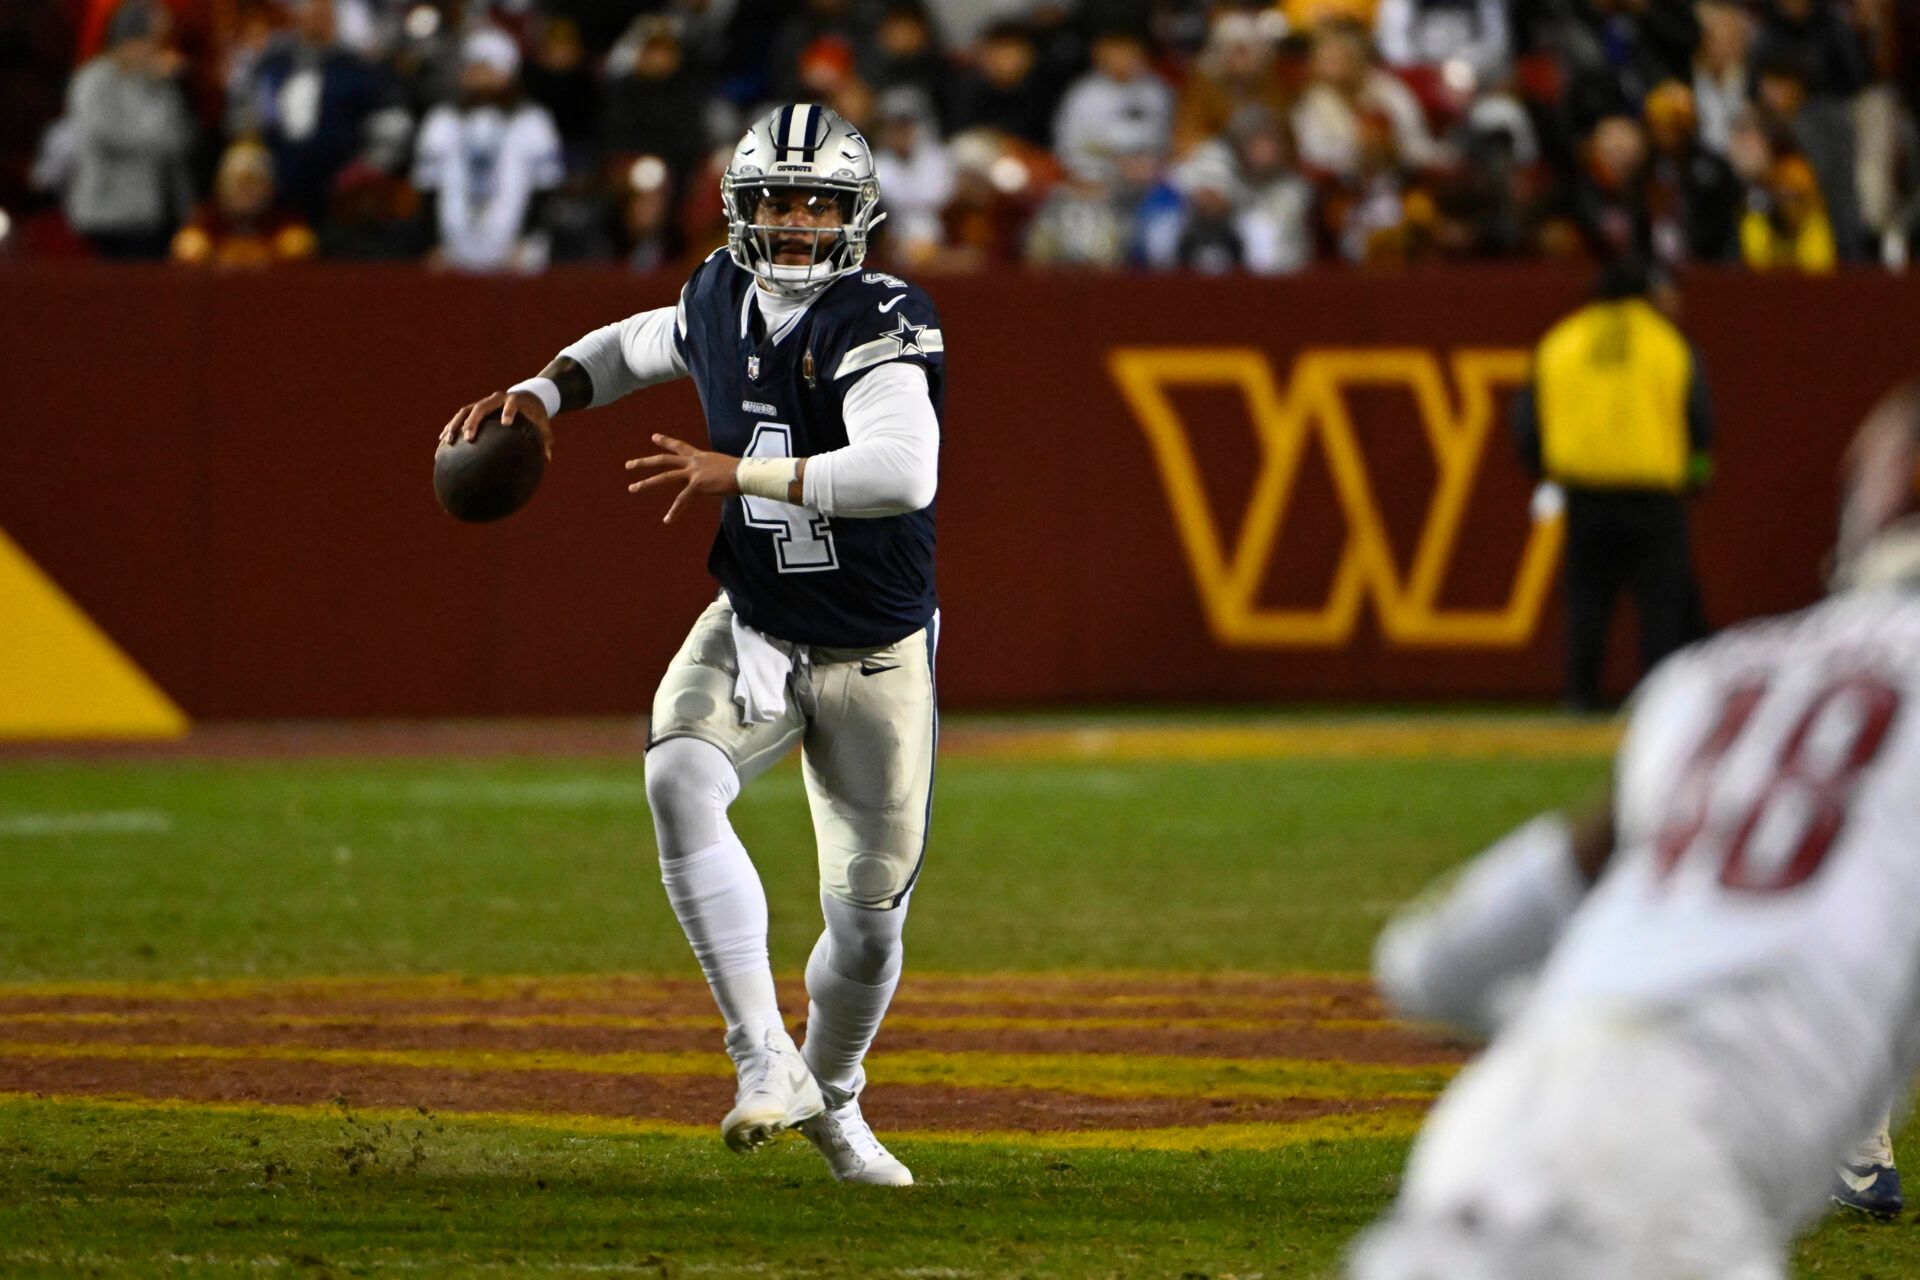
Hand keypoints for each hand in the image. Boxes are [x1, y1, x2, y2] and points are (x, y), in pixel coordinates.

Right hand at [438, 390, 552, 459]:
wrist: (526, 397)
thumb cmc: (536, 416)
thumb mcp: (543, 426)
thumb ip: (545, 440)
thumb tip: (547, 459)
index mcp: (514, 400)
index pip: (511, 404)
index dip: (509, 411)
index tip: (506, 423)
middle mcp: (496, 399)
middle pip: (481, 407)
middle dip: (473, 421)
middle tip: (468, 437)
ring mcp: (483, 402)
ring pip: (466, 410)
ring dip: (455, 425)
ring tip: (448, 441)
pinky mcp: (475, 408)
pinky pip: (460, 417)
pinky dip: (452, 427)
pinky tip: (442, 442)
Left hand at [625, 434, 740, 523]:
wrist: (746, 473)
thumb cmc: (742, 471)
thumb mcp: (723, 467)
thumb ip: (714, 472)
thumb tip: (716, 480)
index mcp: (700, 456)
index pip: (679, 446)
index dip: (666, 441)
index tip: (653, 437)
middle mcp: (693, 462)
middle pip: (664, 460)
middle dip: (644, 462)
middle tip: (628, 465)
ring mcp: (694, 473)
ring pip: (664, 477)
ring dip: (647, 483)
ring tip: (632, 488)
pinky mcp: (698, 485)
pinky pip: (682, 499)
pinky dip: (675, 511)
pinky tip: (667, 520)